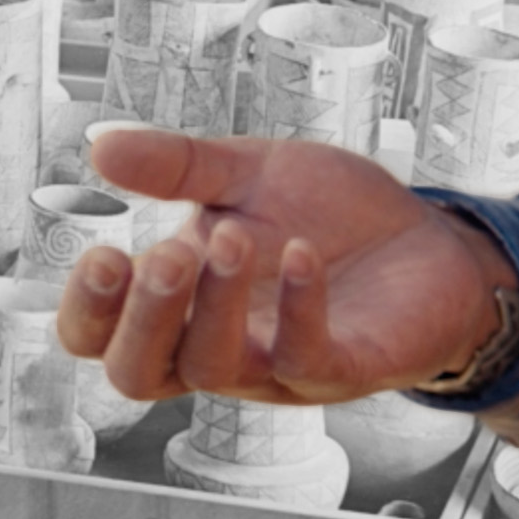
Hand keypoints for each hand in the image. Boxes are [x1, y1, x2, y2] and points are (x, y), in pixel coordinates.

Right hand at [58, 126, 511, 408]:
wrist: (429, 241)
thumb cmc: (331, 217)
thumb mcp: (248, 174)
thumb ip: (176, 166)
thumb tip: (101, 144)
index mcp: (182, 305)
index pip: (102, 338)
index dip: (88, 312)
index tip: (102, 253)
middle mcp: (219, 347)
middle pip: (140, 374)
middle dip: (140, 318)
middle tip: (162, 254)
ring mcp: (279, 366)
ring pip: (214, 368)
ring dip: (215, 305)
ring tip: (234, 238)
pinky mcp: (344, 367)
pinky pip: (307, 357)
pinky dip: (299, 306)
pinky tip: (300, 253)